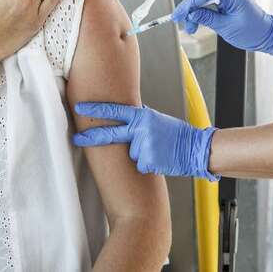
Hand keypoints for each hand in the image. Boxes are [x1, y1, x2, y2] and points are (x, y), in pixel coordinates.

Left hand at [72, 102, 218, 180]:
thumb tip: (123, 114)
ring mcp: (143, 145)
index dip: (95, 110)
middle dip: (91, 137)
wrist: (196, 148)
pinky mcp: (147, 161)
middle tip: (76, 139)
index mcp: (142, 116)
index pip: (114, 111)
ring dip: (139, 155)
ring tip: (156, 151)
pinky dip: (147, 165)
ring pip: (129, 154)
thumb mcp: (156, 119)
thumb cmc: (177, 134)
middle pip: (110, 134)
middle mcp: (140, 129)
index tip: (80, 108)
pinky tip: (159, 160)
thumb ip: (139, 118)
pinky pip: (139, 165)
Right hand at [171, 0, 272, 60]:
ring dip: (195, 11)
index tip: (178, 15)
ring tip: (191, 27)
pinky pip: (210, 1)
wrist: (268, 35)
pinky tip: (197, 20)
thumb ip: (207, 18)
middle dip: (190, 9)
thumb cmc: (253, 32)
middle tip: (182, 22)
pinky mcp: (229, 0)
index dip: (188, 5)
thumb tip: (192, 14)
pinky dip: (202, 11)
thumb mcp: (226, 27)